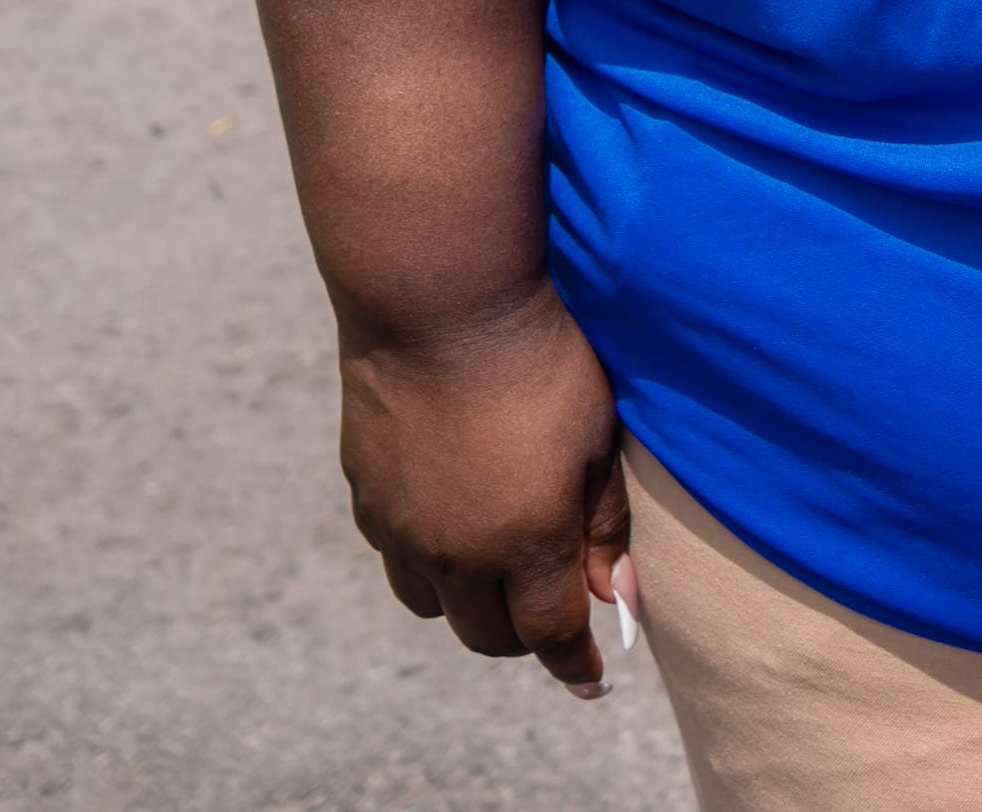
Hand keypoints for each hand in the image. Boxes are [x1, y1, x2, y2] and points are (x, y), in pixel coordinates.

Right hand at [338, 294, 633, 696]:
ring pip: (433, 604)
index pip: (550, 636)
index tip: (592, 682)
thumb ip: (605, 525)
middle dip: (526, 636)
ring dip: (469, 601)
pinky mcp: (366, 496)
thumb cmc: (542, 358)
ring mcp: (401, 528)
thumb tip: (616, 597)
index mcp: (524, 542)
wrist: (440, 299)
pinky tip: (451, 515)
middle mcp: (455, 552)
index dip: (575, 666)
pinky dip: (426, 557)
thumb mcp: (598, 437)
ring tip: (499, 566)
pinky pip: (396, 556)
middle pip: (487, 636)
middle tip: (552, 610)